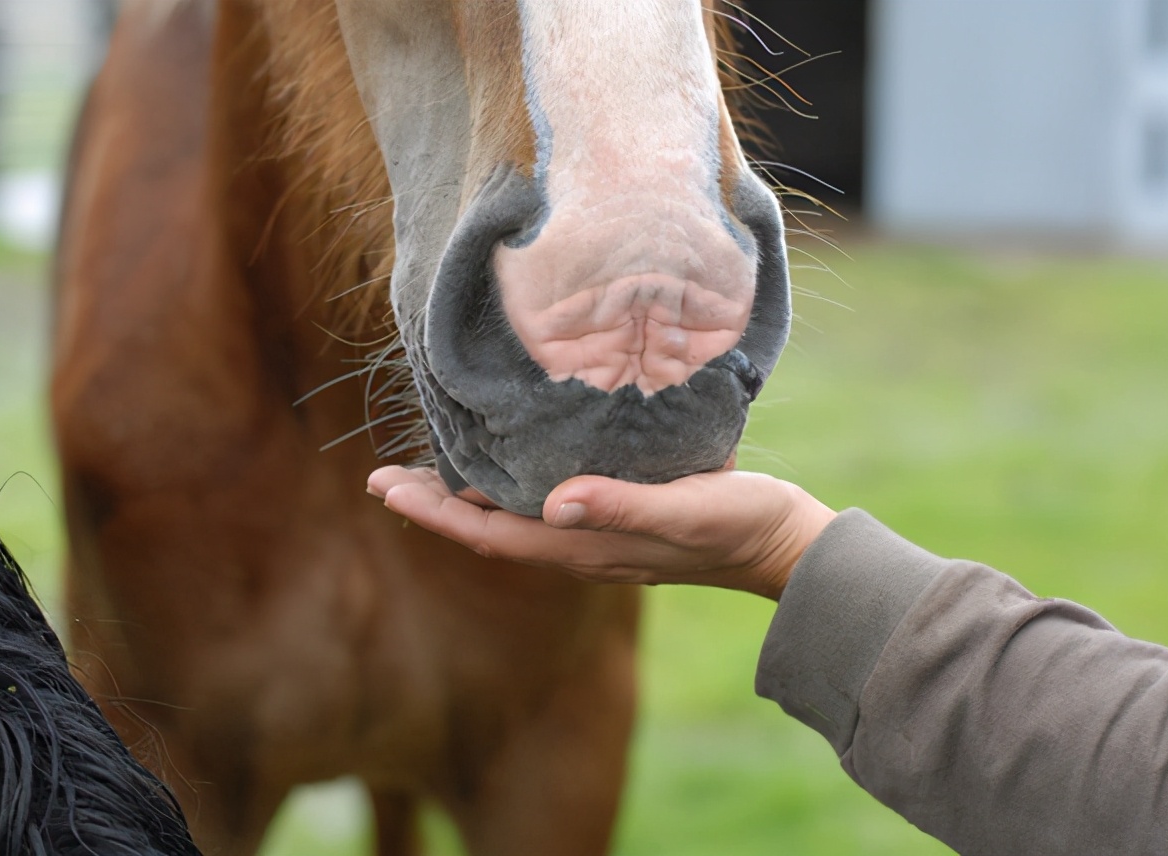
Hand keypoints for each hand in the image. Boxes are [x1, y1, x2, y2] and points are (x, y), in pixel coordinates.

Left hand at [366, 466, 836, 599]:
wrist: (782, 545)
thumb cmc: (737, 524)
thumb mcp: (684, 510)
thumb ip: (622, 507)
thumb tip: (553, 504)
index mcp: (585, 548)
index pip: (490, 533)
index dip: (435, 512)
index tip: (386, 487)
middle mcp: (581, 548)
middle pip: (490, 528)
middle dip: (436, 505)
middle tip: (385, 477)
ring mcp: (599, 538)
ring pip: (514, 518)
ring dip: (467, 496)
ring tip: (429, 469)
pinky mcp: (619, 520)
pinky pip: (545, 508)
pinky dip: (510, 487)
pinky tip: (510, 462)